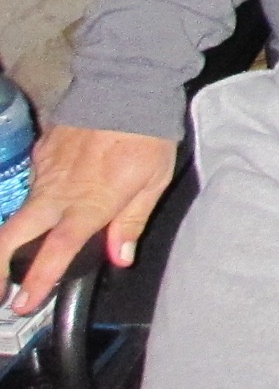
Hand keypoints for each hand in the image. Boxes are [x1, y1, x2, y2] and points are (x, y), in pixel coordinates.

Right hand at [0, 126, 177, 313]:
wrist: (127, 84)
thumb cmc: (147, 135)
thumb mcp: (154, 181)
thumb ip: (132, 221)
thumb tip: (119, 257)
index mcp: (88, 205)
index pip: (55, 252)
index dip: (37, 281)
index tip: (21, 304)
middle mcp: (58, 193)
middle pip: (12, 236)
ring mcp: (44, 171)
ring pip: (22, 210)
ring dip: (19, 233)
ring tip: (19, 252)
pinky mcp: (40, 152)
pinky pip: (34, 182)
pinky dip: (39, 195)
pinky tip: (53, 195)